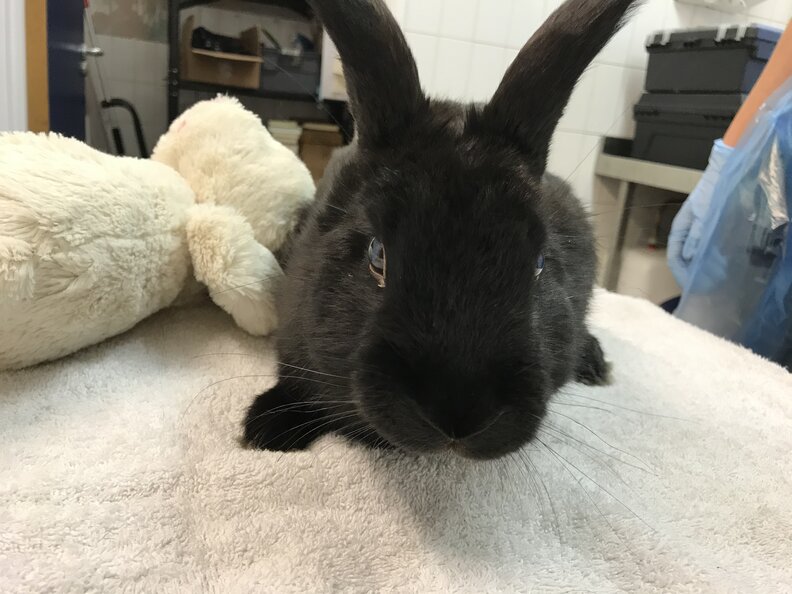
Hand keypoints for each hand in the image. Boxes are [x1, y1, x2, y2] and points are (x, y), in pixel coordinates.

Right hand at [667, 139, 732, 286]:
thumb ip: (697, 236)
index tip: (692, 285)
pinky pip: (706, 250)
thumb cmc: (711, 191)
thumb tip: (689, 258)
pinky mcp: (709, 231)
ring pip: (695, 256)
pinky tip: (722, 264)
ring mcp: (697, 233)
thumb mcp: (703, 214)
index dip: (681, 273)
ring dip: (704, 267)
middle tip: (708, 284)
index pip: (674, 257)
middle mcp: (686, 233)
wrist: (724, 173)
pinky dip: (712, 259)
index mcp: (679, 229)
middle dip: (694, 273)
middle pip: (684, 259)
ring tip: (717, 276)